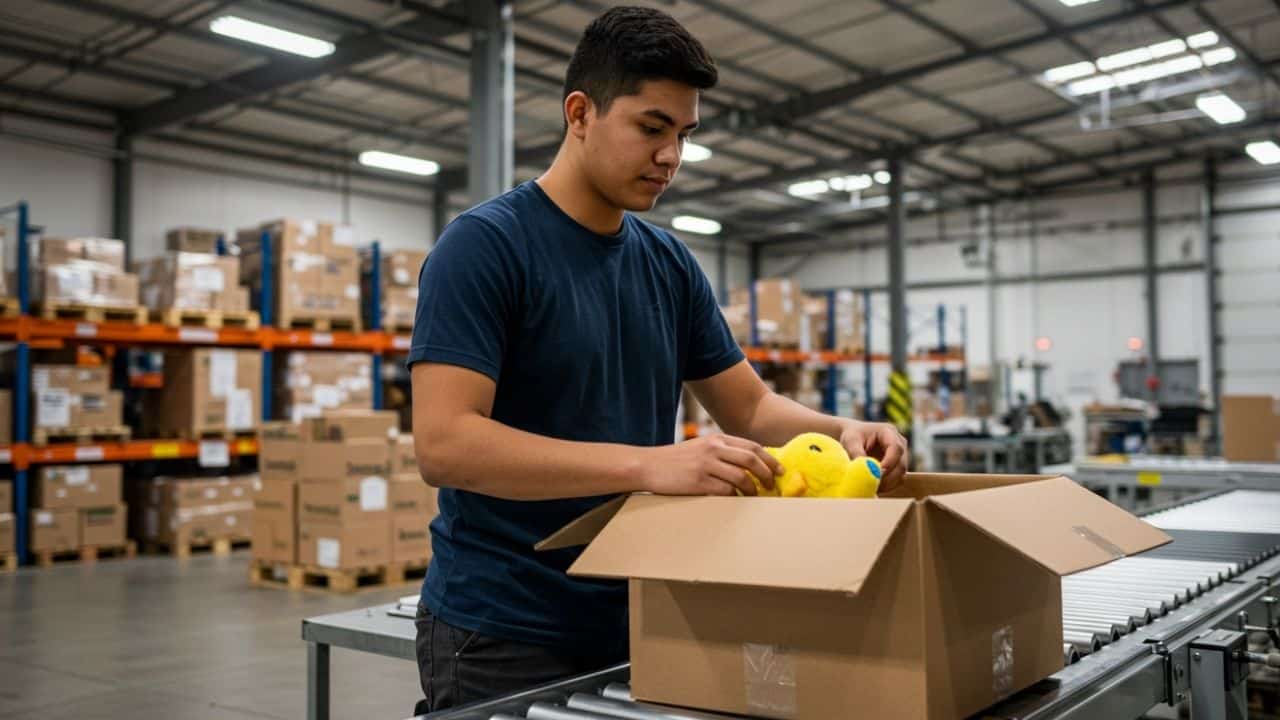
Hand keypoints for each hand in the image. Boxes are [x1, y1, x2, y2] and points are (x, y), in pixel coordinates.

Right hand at [638, 435, 783, 496]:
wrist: (648, 465)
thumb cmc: (676, 460)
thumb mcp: (700, 448)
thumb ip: (722, 452)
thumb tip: (749, 465)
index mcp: (717, 439)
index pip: (752, 446)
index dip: (770, 459)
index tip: (780, 470)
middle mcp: (714, 449)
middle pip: (751, 459)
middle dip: (767, 474)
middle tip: (773, 485)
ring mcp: (706, 465)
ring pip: (742, 477)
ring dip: (753, 489)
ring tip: (755, 496)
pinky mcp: (698, 481)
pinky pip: (726, 490)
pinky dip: (735, 496)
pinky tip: (736, 500)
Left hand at [838, 421, 908, 493]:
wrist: (854, 439)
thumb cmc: (852, 436)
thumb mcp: (850, 441)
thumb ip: (856, 453)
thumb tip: (865, 469)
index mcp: (888, 432)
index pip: (896, 448)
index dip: (889, 462)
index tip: (877, 473)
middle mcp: (899, 443)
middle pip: (901, 464)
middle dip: (887, 477)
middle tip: (871, 485)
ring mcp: (901, 456)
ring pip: (901, 475)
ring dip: (887, 484)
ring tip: (869, 486)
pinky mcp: (898, 467)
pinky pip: (897, 481)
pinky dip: (887, 486)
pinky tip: (873, 486)